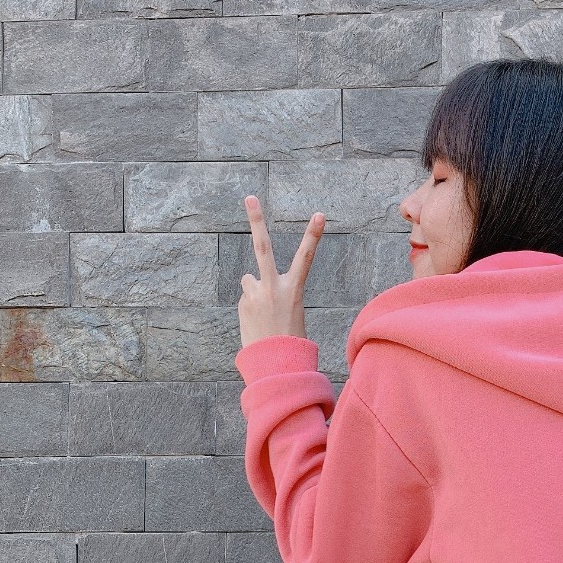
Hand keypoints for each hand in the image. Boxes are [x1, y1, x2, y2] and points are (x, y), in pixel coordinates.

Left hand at [237, 195, 325, 348]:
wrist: (275, 365)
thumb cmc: (289, 339)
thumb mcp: (290, 311)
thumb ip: (272, 290)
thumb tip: (248, 277)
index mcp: (294, 290)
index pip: (306, 257)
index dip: (313, 235)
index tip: (319, 214)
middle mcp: (273, 287)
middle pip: (263, 246)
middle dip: (257, 220)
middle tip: (250, 197)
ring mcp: (255, 294)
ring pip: (250, 280)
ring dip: (255, 292)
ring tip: (263, 315)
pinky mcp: (243, 303)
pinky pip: (246, 298)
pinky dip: (250, 307)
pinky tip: (257, 323)